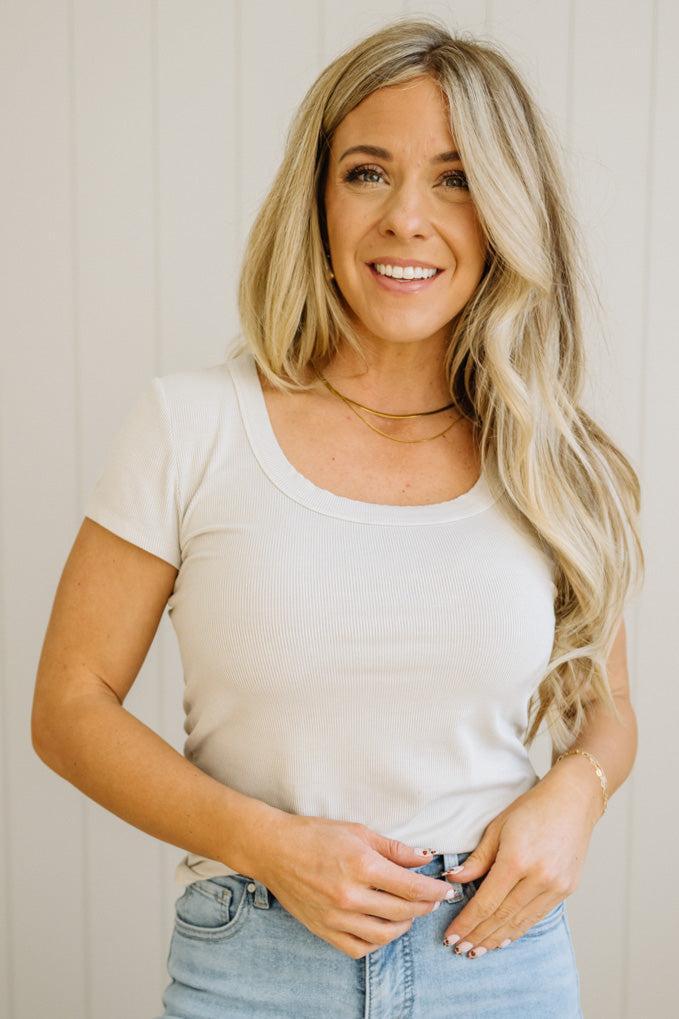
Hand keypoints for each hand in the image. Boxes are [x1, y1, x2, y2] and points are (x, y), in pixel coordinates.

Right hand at [251, 813, 455, 958]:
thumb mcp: (358, 831)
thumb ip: (394, 848)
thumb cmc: (315, 834)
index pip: (411, 887)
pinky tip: (382, 927)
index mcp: (362, 866)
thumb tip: (425, 858)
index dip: (434, 890)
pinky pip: (359, 947)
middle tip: (432, 899)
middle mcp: (350, 895)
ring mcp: (336, 917)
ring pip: (384, 935)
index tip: (445, 889)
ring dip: (404, 926)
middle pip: (403, 912)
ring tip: (409, 913)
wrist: (273, 849)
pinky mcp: (324, 930)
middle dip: (424, 906)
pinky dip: (376, 942)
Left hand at [441, 767, 600, 957]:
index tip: (451, 936)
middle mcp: (539, 878)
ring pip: (520, 922)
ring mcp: (556, 886)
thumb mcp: (497, 827)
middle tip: (459, 950)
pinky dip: (518, 929)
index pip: (486, 903)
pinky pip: (536, 916)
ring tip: (477, 950)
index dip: (467, 923)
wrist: (572, 802)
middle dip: (478, 936)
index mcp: (517, 860)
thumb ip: (477, 859)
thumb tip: (454, 880)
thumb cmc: (531, 809)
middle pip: (502, 917)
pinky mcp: (566, 890)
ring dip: (496, 938)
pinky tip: (503, 938)